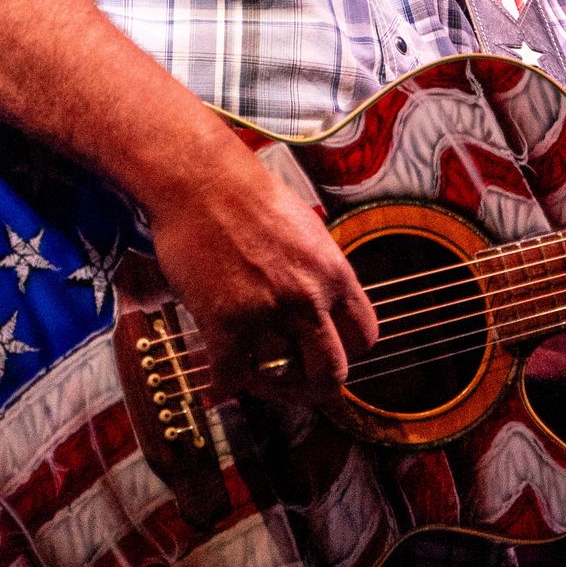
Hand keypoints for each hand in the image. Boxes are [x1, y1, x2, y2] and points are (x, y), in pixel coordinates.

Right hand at [147, 135, 378, 401]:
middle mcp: (309, 298)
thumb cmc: (245, 195)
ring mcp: (268, 313)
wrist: (200, 180)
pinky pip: (231, 376)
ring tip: (249, 375)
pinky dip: (223, 386)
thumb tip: (319, 305)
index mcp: (334, 273)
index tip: (324, 356)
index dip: (346, 353)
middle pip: (332, 372)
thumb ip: (317, 272)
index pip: (365, 337)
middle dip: (312, 386)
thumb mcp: (305, 230)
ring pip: (279, 379)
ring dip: (263, 385)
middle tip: (293, 385)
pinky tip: (218, 381)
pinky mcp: (225, 322)